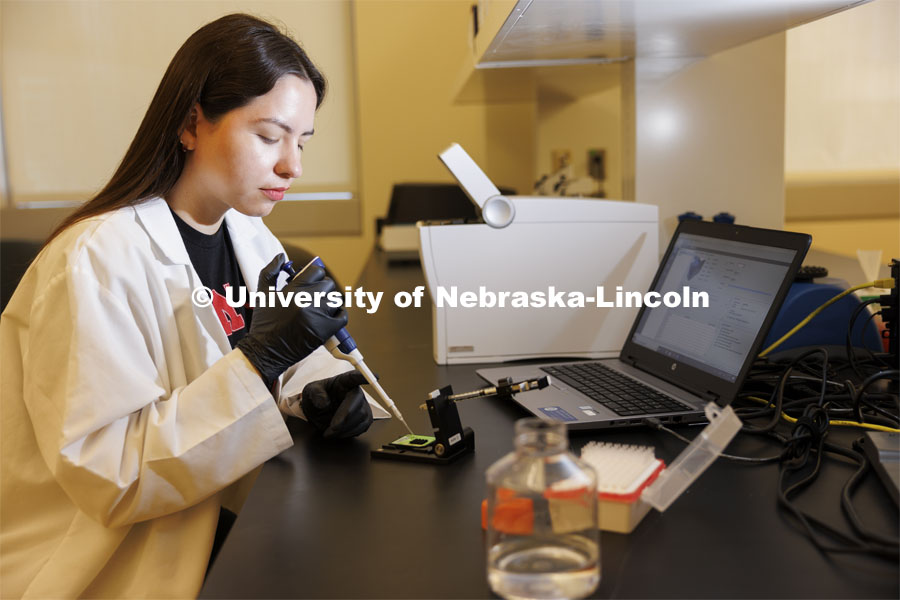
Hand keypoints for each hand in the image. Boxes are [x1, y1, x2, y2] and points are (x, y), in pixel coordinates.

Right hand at [237, 254, 347, 388]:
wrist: (265, 351)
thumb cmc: (263, 323)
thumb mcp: (263, 294)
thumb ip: (271, 271)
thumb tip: (281, 257)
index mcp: (293, 291)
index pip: (316, 271)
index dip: (314, 274)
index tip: (310, 281)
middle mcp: (306, 302)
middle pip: (328, 284)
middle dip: (322, 288)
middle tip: (314, 295)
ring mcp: (317, 317)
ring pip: (335, 300)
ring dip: (330, 302)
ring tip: (319, 307)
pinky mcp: (324, 331)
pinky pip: (342, 317)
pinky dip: (339, 315)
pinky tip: (329, 316)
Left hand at [301, 371, 372, 437]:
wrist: (318, 411)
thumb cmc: (317, 396)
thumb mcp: (311, 390)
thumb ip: (316, 394)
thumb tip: (324, 403)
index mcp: (344, 381)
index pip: (355, 377)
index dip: (364, 377)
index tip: (375, 376)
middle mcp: (356, 392)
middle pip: (358, 402)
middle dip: (345, 417)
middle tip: (332, 427)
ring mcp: (362, 406)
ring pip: (362, 417)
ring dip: (346, 428)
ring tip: (331, 431)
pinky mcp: (364, 419)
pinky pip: (362, 427)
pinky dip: (349, 433)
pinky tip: (339, 433)